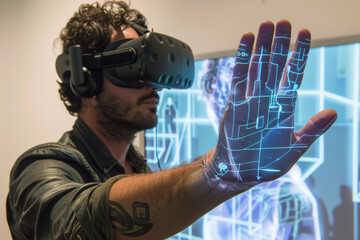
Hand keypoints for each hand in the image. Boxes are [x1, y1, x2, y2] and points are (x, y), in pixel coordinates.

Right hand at [204, 20, 336, 187]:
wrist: (240, 171)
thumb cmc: (268, 162)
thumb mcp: (294, 148)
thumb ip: (312, 130)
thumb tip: (333, 112)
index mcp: (285, 108)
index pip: (295, 75)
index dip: (299, 55)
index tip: (305, 33)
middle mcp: (269, 99)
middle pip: (275, 66)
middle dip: (280, 44)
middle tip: (283, 21)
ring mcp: (251, 100)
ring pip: (257, 68)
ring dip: (261, 47)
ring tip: (265, 25)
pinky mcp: (235, 104)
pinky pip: (239, 78)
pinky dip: (242, 60)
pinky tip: (246, 42)